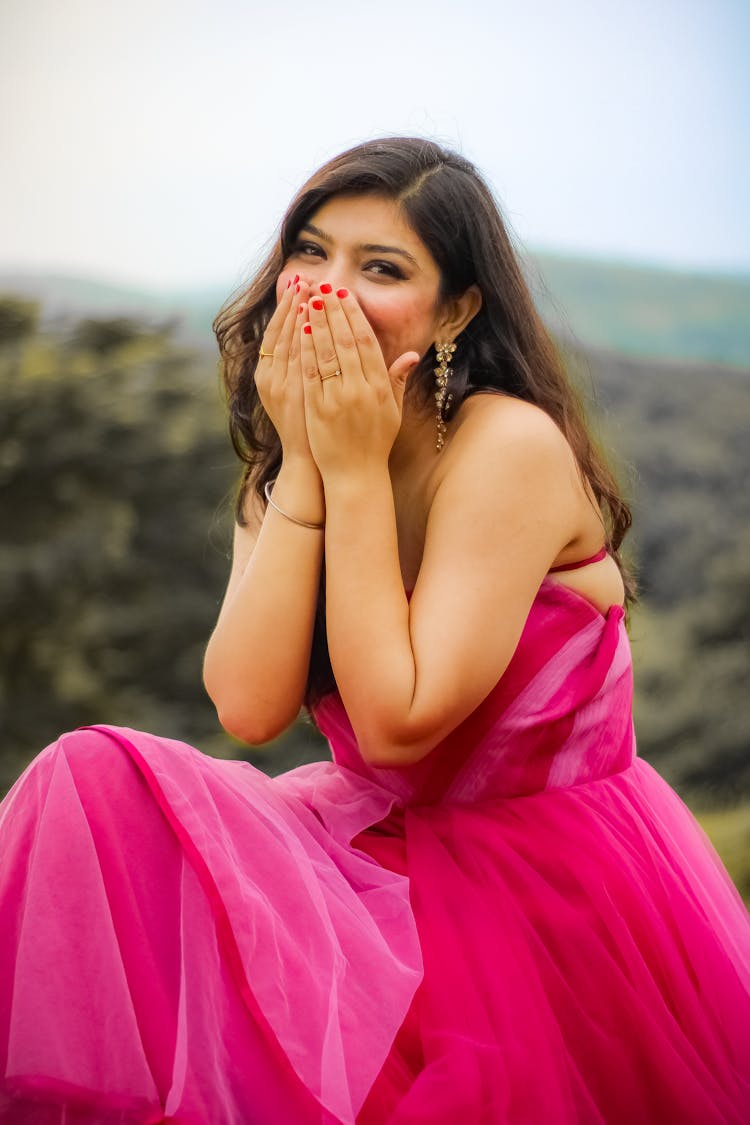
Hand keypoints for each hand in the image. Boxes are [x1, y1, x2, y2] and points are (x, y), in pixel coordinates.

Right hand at [254, 276, 315, 465]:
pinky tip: (311, 321)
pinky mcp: (293, 395)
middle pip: (280, 332)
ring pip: (287, 342)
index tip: (297, 282)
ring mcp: (280, 385)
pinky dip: (302, 340)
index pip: (277, 332)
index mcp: (269, 374)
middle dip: (292, 304)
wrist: (308, 458)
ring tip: (308, 291)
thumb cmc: (309, 424)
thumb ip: (303, 361)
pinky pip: (298, 361)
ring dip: (297, 315)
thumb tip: (309, 331)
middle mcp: (270, 377)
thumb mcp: (300, 390)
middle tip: (302, 277)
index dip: (286, 307)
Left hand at [300, 288, 419, 478]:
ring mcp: (338, 399)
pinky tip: (302, 331)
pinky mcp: (318, 409)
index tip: (345, 294)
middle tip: (324, 286)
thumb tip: (412, 355)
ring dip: (318, 323)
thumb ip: (398, 381)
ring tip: (310, 299)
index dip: (355, 316)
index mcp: (379, 387)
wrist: (355, 474)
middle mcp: (360, 390)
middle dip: (334, 311)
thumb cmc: (375, 442)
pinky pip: (312, 373)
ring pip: (327, 353)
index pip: (366, 343)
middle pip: (345, 342)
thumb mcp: (393, 411)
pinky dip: (307, 350)